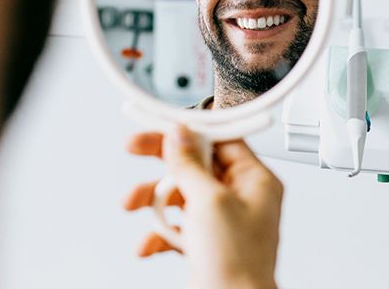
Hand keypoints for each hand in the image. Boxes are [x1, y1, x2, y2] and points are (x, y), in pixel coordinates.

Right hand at [124, 126, 282, 288]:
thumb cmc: (238, 264)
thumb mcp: (210, 202)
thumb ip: (191, 165)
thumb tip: (179, 135)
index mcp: (255, 180)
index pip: (222, 140)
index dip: (192, 130)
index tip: (165, 124)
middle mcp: (240, 196)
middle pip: (197, 164)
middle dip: (163, 162)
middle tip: (135, 147)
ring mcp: (222, 219)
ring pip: (182, 193)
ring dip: (154, 199)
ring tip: (132, 202)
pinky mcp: (206, 240)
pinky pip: (177, 225)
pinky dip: (160, 232)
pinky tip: (148, 243)